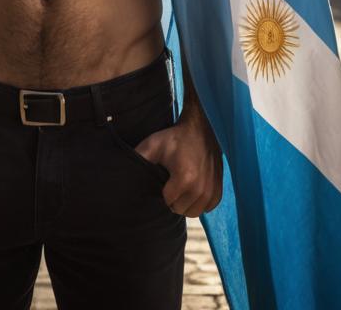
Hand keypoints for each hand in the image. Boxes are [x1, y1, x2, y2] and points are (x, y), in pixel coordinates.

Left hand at [135, 102, 222, 216]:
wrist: (201, 129)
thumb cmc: (174, 138)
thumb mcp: (153, 145)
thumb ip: (138, 158)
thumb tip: (121, 172)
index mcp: (184, 179)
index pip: (167, 201)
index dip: (162, 190)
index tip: (164, 176)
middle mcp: (201, 188)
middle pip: (179, 209)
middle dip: (173, 198)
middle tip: (172, 180)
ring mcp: (212, 191)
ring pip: (193, 212)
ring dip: (185, 202)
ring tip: (181, 185)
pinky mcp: (218, 191)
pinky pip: (205, 209)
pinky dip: (198, 202)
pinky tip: (193, 188)